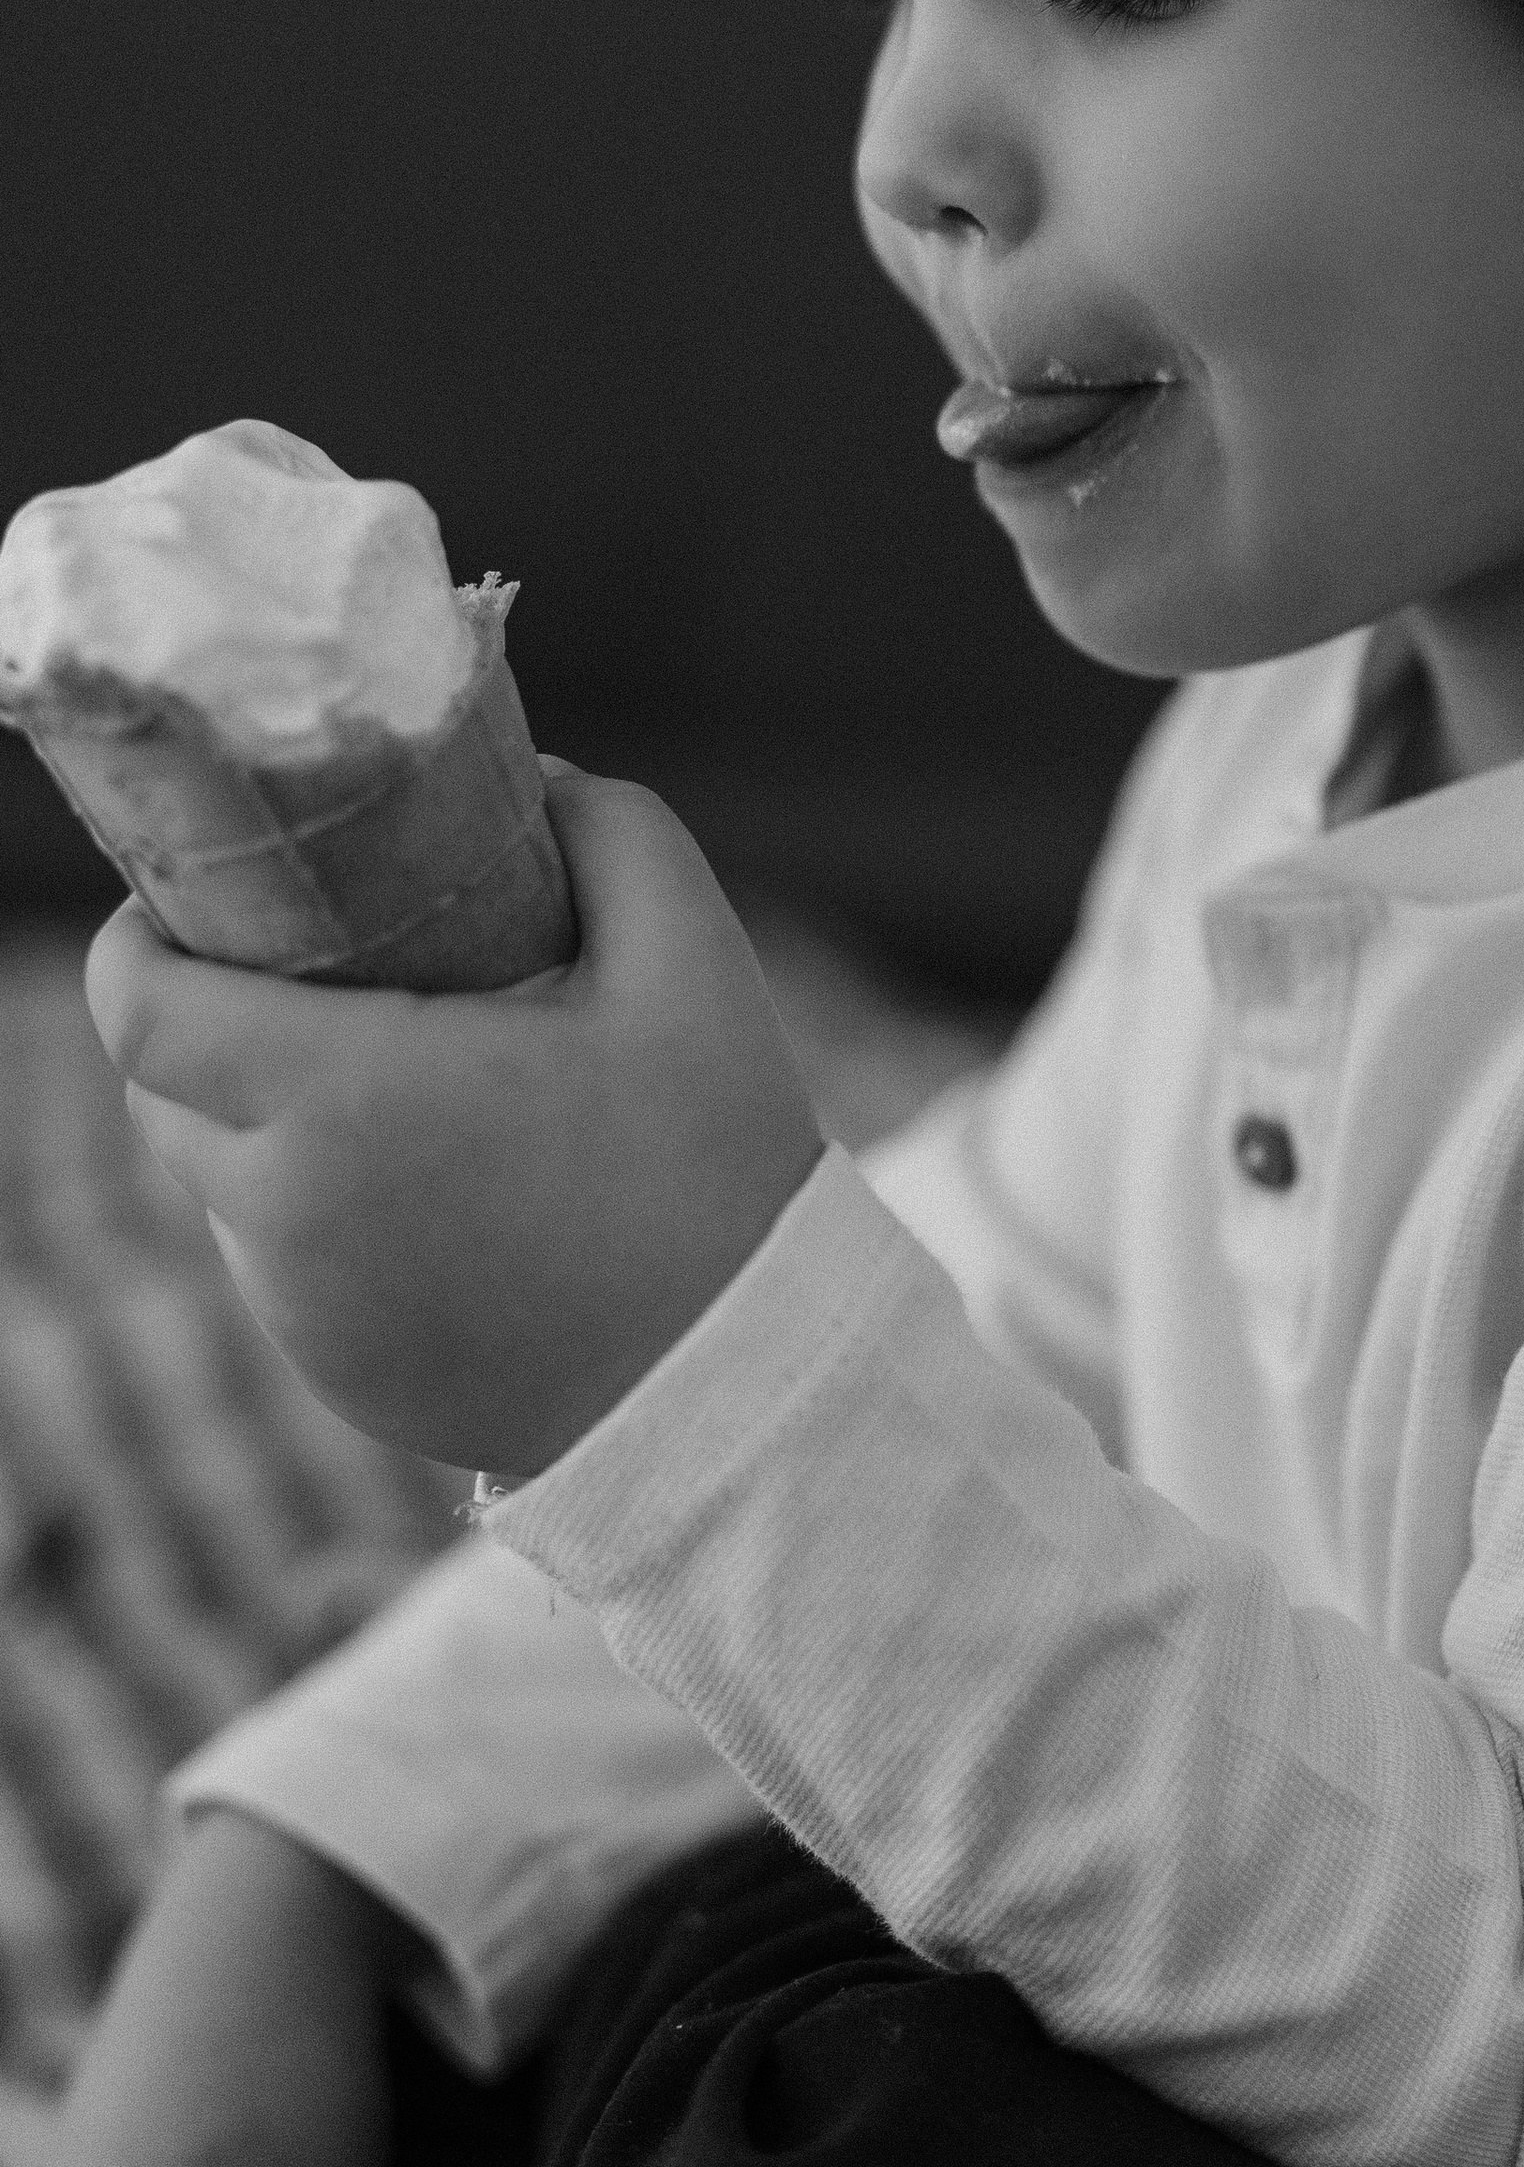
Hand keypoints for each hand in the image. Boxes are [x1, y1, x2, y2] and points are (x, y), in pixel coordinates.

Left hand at [84, 765, 825, 1472]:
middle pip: (158, 1091)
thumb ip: (609, 831)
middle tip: (316, 973)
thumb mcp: (692, 959)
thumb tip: (530, 783)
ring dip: (269, 1121)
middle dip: (206, 1018)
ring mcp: (302, 1310)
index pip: (135, 1008)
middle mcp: (289, 1215)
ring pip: (217, 1182)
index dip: (136, 939)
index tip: (197, 900)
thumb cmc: (715, 1165)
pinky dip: (323, 1214)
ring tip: (407, 1090)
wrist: (745, 1384)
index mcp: (347, 1100)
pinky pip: (281, 1266)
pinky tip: (443, 1197)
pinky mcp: (334, 1374)